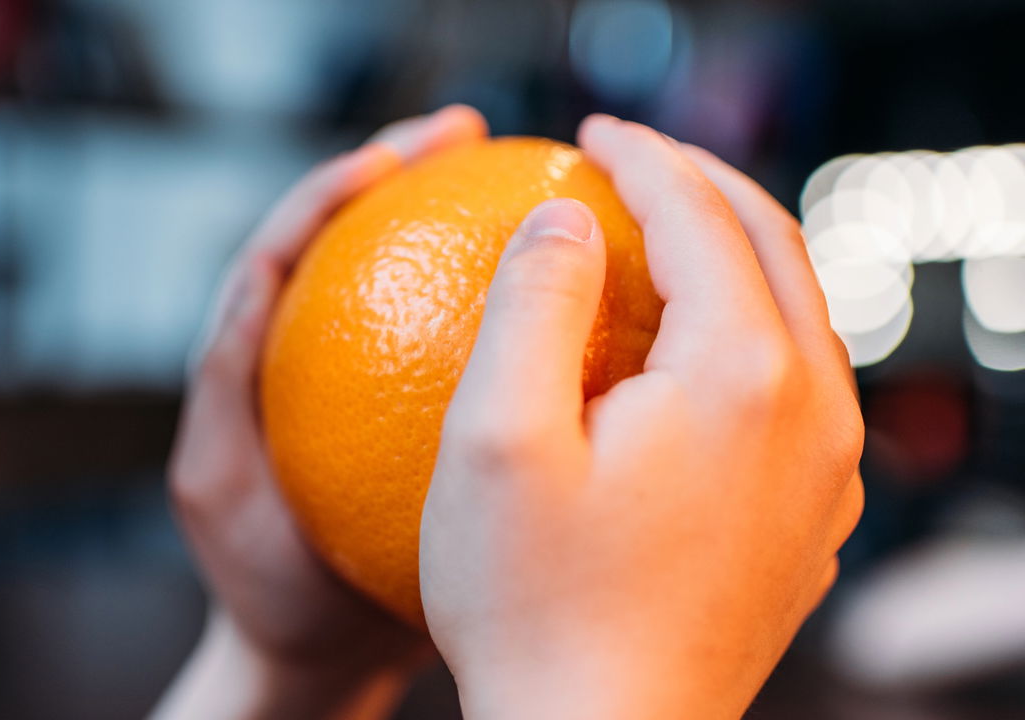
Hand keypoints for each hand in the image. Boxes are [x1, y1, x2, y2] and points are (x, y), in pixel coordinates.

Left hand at [156, 105, 488, 719]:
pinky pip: (460, 341)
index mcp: (255, 359)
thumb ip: (225, 384)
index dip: (326, 189)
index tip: (387, 157)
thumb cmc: (267, 587)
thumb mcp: (219, 485)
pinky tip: (550, 283)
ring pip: (407, 276)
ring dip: (448, 213)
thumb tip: (256, 274)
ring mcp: (367, 380)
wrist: (322, 656)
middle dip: (398, 165)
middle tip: (463, 130)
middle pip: (351, 236)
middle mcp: (312, 354)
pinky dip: (495, 301)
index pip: (285, 246)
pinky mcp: (412, 411)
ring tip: (506, 168)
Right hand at [420, 115, 863, 718]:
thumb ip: (535, 301)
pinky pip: (798, 391)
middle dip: (705, 186)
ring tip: (668, 236)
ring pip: (800, 317)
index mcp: (742, 377)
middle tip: (635, 162)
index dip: (644, 160)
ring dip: (737, 256)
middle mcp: (812, 414)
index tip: (590, 137)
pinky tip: (693, 353)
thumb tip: (568, 217)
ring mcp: (824, 474)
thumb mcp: (497, 438)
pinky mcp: (810, 521)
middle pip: (776, 248)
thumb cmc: (533, 604)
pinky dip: (750, 336)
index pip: (702, 219)